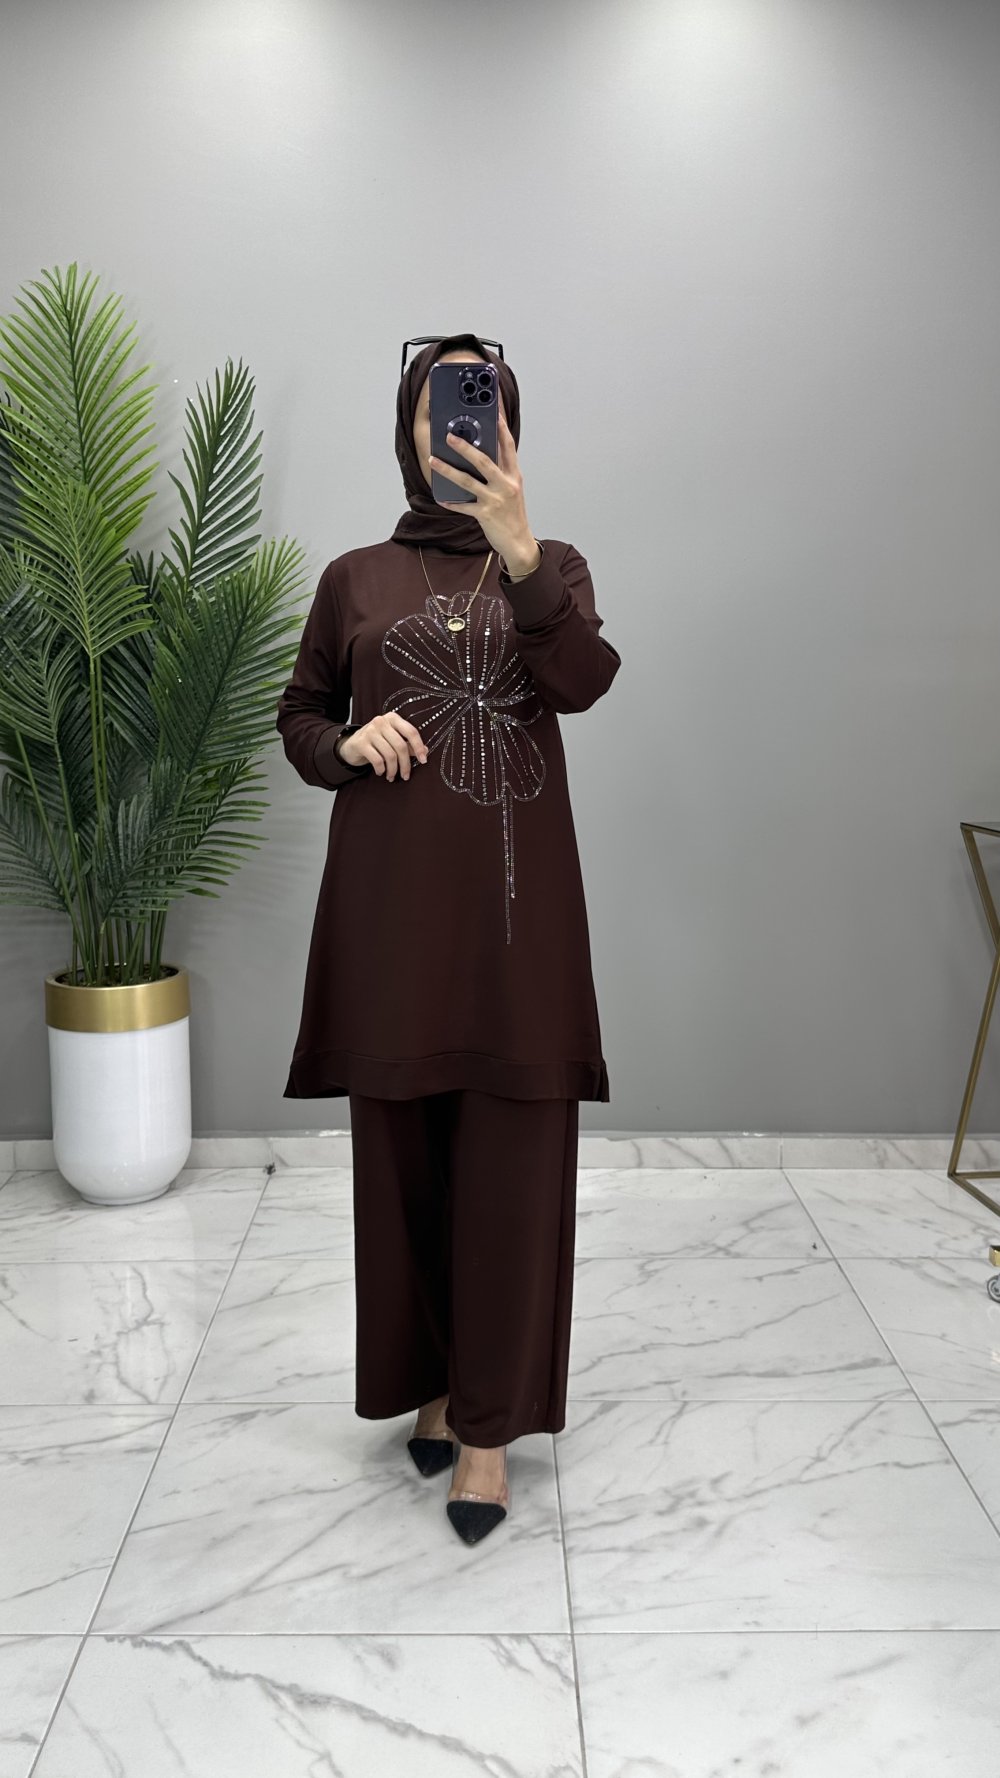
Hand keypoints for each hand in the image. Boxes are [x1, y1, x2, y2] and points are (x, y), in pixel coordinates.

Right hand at [340, 712, 427, 779]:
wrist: (352, 744)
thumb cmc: (377, 742)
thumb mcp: (393, 740)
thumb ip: (408, 745)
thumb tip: (426, 751)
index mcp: (393, 718)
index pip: (411, 732)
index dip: (419, 747)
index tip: (423, 761)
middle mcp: (381, 721)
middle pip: (401, 746)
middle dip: (405, 764)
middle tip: (406, 776)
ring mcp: (370, 731)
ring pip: (390, 755)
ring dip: (393, 770)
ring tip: (392, 776)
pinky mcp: (361, 743)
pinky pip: (377, 760)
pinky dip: (381, 769)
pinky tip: (381, 772)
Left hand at [429, 410, 538, 568]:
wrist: (519, 542)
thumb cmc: (513, 514)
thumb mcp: (512, 489)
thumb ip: (500, 472)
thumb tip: (480, 456)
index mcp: (514, 476)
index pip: (508, 447)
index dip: (501, 428)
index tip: (493, 413)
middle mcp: (506, 485)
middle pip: (484, 461)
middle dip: (465, 447)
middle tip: (449, 437)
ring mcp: (495, 500)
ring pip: (468, 481)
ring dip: (448, 470)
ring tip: (433, 460)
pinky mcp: (485, 514)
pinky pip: (463, 506)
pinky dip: (451, 502)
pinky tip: (441, 497)